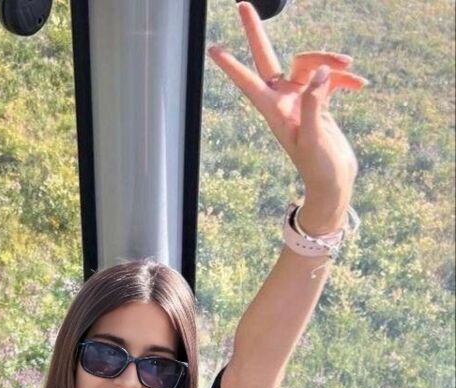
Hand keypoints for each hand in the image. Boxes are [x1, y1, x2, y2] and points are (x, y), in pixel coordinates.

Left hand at [207, 1, 368, 208]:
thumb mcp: (314, 138)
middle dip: (256, 32)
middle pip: (268, 58)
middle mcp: (284, 100)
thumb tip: (322, 73)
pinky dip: (344, 78)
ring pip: (310, 63)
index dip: (232, 66)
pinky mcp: (319, 102)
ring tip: (351, 66)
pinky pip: (329, 79)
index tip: (213, 49)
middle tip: (242, 5)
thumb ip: (314, 103)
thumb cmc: (319, 168)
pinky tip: (360, 85)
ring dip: (330, 61)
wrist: (335, 184)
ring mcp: (301, 99)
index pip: (248, 82)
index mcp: (274, 110)